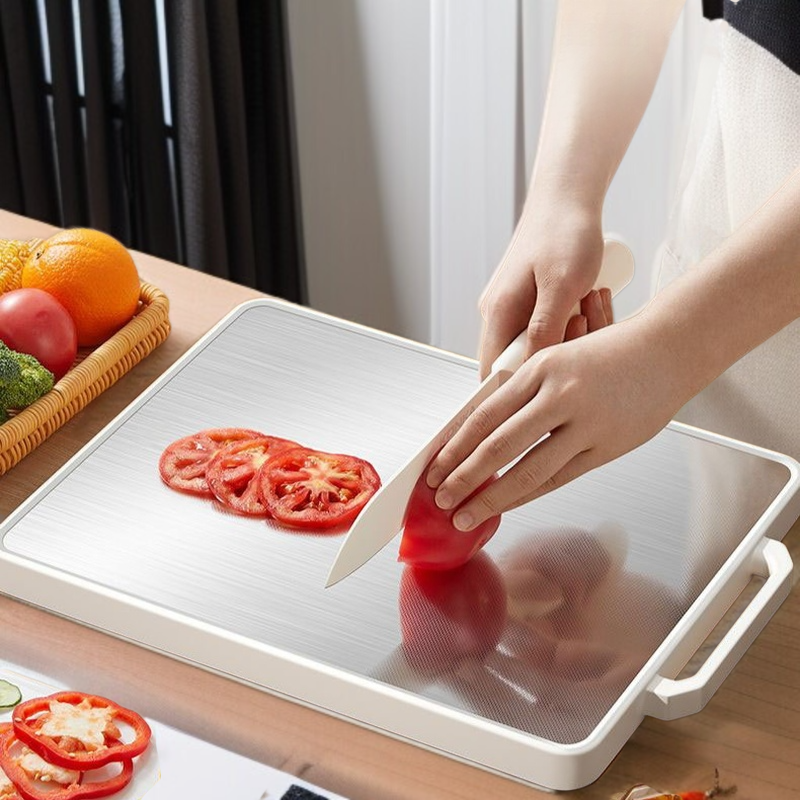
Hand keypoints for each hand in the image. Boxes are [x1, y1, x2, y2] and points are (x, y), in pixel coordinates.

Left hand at [427, 316, 684, 529]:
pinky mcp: (606, 446)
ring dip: (491, 498)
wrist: (668, 350)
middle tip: (441, 499)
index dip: (454, 446)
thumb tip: (478, 428)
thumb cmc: (610, 352)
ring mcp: (585, 423)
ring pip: (527, 470)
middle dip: (463, 477)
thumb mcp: (557, 358)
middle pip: (498, 445)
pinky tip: (508, 506)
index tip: (435, 468)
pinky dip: (528, 495)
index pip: (483, 415)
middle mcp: (559, 394)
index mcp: (539, 368)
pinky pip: (558, 477)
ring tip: (466, 515)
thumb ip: (522, 391)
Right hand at [478, 202, 606, 378]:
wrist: (566, 198)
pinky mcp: (525, 301)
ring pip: (532, 345)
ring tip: (584, 309)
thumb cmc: (565, 233)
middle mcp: (496, 313)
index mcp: (497, 313)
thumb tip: (532, 370)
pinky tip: (582, 305)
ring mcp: (510, 307)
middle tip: (581, 332)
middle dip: (550, 358)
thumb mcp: (562, 285)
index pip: (492, 373)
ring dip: (562, 339)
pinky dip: (564, 325)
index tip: (550, 381)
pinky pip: (542, 328)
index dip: (518, 386)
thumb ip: (545, 330)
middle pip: (515, 362)